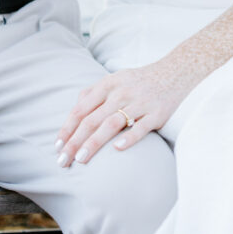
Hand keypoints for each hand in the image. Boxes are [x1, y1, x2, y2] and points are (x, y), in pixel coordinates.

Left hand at [54, 59, 191, 166]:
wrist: (174, 72)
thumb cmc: (139, 81)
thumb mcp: (114, 79)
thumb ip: (94, 93)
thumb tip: (74, 109)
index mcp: (107, 85)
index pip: (81, 109)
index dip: (68, 128)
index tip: (58, 146)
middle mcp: (121, 92)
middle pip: (92, 119)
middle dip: (75, 141)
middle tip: (63, 161)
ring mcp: (139, 103)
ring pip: (112, 124)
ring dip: (94, 143)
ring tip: (81, 160)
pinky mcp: (156, 113)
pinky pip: (141, 127)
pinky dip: (129, 138)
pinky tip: (118, 150)